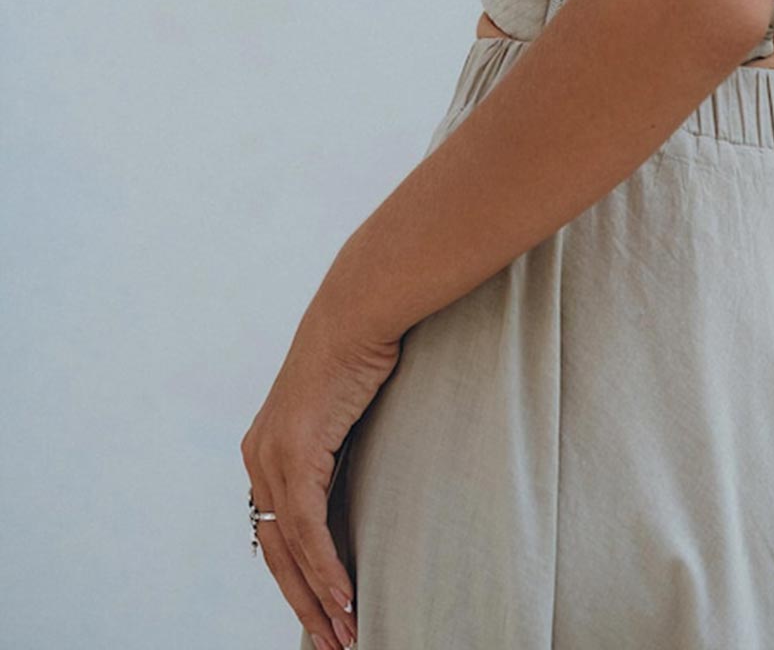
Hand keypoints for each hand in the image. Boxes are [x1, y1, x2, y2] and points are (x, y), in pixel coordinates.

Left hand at [240, 303, 400, 646]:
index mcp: (266, 451)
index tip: (325, 615)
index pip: (277, 534)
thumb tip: (354, 483)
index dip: (299, 581)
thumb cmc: (361, 353)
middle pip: (277, 553)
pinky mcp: (294, 452)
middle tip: (333, 642)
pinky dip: (326, 567)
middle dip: (306, 604)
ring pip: (290, 549)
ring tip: (345, 633)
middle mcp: (259, 458)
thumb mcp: (342, 414)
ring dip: (320, 598)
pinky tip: (345, 595)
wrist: (359, 310)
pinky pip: (306, 528)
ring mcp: (272, 456)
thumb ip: (336, 451)